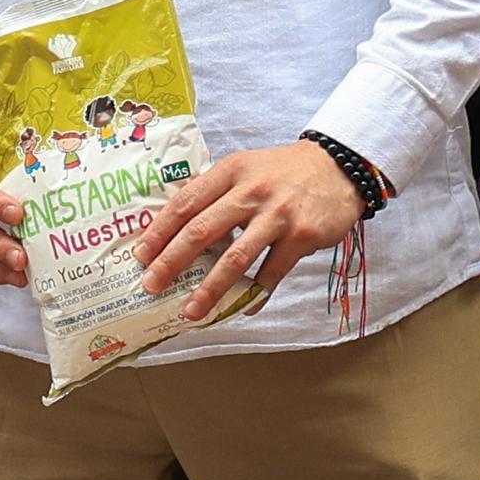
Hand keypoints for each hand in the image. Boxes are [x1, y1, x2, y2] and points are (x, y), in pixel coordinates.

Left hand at [135, 142, 362, 322]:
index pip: (186, 202)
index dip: (160, 231)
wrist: (339, 167)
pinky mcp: (301, 236)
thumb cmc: (284, 171)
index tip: (140, 255)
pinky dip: (255, 294)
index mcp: (230, 171)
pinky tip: (242, 309)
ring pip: (235, 258)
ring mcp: (277, 214)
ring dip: (209, 290)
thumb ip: (216, 190)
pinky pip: (272, 273)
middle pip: (202, 231)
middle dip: (171, 262)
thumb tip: (175, 222)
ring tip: (190, 312)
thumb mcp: (246, 167)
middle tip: (152, 286)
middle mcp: (251, 191)